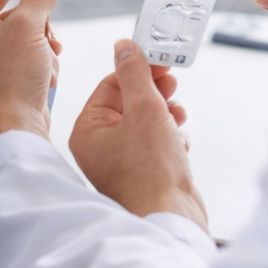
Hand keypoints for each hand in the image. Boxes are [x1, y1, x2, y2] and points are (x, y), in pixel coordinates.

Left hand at [0, 0, 64, 149]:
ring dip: (45, 44)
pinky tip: (45, 76)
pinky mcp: (4, 70)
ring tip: (46, 58)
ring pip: (30, 30)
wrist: (14, 127)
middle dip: (40, 22)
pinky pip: (31, 51)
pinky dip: (44, 60)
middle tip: (50, 27)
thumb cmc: (10, 78)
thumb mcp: (28, 27)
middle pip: (18, 8)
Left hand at [69, 40, 207, 230]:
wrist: (172, 220)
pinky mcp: (143, 175)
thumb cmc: (152, 173)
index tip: (159, 62)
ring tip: (177, 116)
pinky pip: (155, 145)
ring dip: (164, 115)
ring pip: (144, 124)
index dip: (136, 71)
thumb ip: (134, 74)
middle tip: (171, 85)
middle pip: (128, 104)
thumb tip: (123, 47)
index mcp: (88, 131)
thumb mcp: (145, 109)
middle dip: (153, 94)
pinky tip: (180, 141)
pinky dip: (170, 138)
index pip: (109, 86)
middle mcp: (99, 148)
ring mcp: (121, 163)